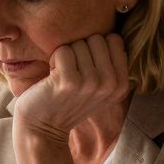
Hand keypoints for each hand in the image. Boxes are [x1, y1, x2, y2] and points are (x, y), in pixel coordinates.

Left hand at [13, 32, 129, 141]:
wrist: (42, 129)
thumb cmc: (67, 101)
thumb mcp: (99, 88)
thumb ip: (110, 65)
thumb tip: (114, 35)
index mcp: (121, 84)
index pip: (114, 39)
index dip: (95, 48)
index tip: (85, 67)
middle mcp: (110, 83)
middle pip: (96, 38)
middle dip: (80, 50)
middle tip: (71, 72)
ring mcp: (91, 82)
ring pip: (78, 44)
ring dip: (65, 56)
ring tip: (62, 77)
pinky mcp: (69, 81)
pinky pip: (63, 50)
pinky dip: (53, 60)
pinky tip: (52, 78)